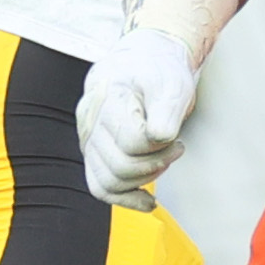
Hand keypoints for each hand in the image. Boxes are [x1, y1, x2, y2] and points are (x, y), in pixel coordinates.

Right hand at [76, 28, 198, 210]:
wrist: (141, 62)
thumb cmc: (159, 72)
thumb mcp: (171, 83)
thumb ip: (166, 110)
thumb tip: (160, 137)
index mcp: (110, 101)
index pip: (133, 142)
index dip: (160, 146)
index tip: (176, 138)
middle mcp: (92, 122)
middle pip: (121, 166)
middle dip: (156, 164)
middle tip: (176, 149)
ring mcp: (88, 139)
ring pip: (107, 181)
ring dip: (143, 179)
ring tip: (164, 160)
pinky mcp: (93, 152)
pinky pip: (99, 186)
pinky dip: (123, 199)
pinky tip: (148, 201)